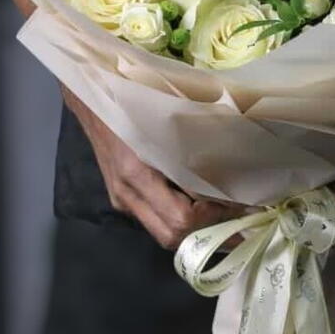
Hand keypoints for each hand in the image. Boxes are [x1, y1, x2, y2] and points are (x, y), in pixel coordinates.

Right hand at [65, 90, 245, 249]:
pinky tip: (203, 208)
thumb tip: (233, 170)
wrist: (92, 98)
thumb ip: (195, 147)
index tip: (241, 203)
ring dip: (197, 230)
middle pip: (173, 235)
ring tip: (227, 218)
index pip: (182, 216)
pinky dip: (182, 219)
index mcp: (137, 173)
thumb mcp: (167, 120)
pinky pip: (156, 220)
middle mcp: (128, 193)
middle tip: (240, 221)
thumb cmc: (134, 101)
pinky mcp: (123, 199)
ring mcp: (123, 199)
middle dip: (209, 232)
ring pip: (164, 233)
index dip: (215, 215)